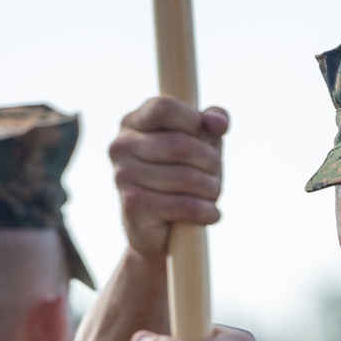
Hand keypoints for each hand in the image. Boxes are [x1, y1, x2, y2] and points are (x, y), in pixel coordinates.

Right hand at [110, 98, 227, 266]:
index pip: (164, 107)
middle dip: (211, 162)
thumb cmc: (181, 178)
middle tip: (216, 175)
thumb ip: (210, 125)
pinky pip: (183, 205)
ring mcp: (123, 176)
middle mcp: (122, 146)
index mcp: (134, 122)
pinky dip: (206, 211)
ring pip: (186, 177)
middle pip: (181, 145)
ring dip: (211, 189)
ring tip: (212, 195)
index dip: (194, 121)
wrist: (159, 232)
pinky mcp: (133, 206)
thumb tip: (219, 122)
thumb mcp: (199, 144)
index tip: (207, 137)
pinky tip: (210, 214)